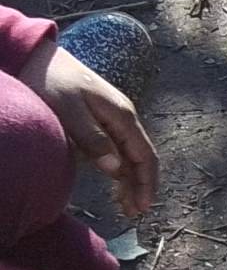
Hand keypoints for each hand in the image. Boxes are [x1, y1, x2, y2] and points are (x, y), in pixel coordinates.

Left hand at [14, 36, 157, 215]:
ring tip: (126, 206)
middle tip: (135, 213)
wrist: (36, 57)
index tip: (144, 206)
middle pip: (141, 158)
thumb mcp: (68, 109)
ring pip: (130, 155)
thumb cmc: (49, 81)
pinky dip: (120, 169)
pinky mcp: (100, 121)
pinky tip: (115, 182)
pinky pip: (117, 149)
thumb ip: (91, 137)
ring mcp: (112, 119)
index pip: (144, 155)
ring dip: (131, 181)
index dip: (147, 182)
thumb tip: (115, 168)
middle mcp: (122, 118)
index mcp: (121, 115)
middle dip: (142, 186)